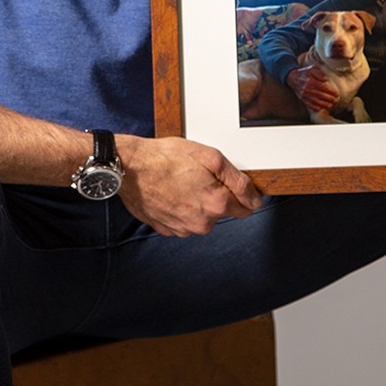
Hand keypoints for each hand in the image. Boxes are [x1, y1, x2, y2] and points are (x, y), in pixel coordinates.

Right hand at [115, 135, 261, 237]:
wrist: (131, 168)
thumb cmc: (167, 158)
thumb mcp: (211, 157)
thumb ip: (238, 180)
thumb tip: (255, 198)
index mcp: (216, 205)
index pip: (246, 208)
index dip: (243, 193)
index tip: (232, 182)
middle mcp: (201, 223)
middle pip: (222, 212)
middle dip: (216, 195)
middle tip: (199, 174)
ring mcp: (182, 228)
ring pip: (201, 217)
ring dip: (197, 202)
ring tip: (181, 181)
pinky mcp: (166, 228)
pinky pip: (182, 220)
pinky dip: (180, 208)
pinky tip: (171, 191)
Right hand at [286, 66, 337, 111]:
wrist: (292, 77)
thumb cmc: (304, 73)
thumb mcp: (312, 69)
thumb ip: (319, 73)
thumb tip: (326, 79)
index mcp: (310, 81)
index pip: (323, 87)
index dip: (331, 91)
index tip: (336, 94)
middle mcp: (307, 89)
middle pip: (320, 95)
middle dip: (329, 99)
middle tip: (335, 100)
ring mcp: (304, 95)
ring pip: (315, 101)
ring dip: (324, 104)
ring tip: (330, 105)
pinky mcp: (302, 98)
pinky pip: (309, 104)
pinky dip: (315, 107)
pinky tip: (320, 109)